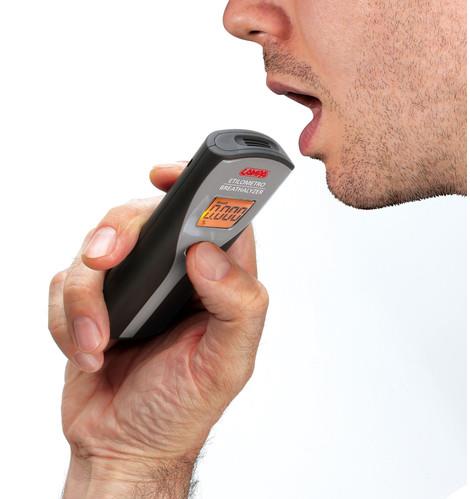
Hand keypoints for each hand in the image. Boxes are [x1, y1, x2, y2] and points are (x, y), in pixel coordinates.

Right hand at [48, 163, 268, 497]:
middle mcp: (174, 274)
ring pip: (95, 249)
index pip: (215, 215)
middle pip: (143, 217)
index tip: (167, 175)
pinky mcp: (92, 301)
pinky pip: (64, 284)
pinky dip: (69, 319)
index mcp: (217, 279)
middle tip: (107, 259)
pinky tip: (90, 350)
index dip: (195, 185)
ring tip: (101, 340)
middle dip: (119, 233)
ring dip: (87, 296)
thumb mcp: (227, 363)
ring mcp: (130, 285)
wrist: (126, 442)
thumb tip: (208, 252)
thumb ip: (237, 305)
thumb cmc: (184, 406)